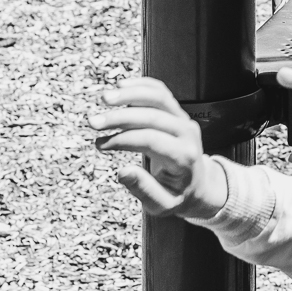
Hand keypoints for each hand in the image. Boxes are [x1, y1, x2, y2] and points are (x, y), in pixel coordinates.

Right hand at [89, 78, 225, 216]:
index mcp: (184, 157)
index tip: (100, 144)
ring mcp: (183, 119)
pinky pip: (161, 92)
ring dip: (131, 95)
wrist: (198, 184)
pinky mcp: (176, 112)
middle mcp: (187, 133)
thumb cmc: (177, 195)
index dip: (124, 140)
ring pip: (159, 97)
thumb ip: (144, 189)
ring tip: (105, 98)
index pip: (151, 140)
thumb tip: (122, 172)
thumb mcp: (161, 204)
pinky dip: (142, 85)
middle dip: (121, 117)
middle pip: (153, 116)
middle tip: (93, 122)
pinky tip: (122, 86)